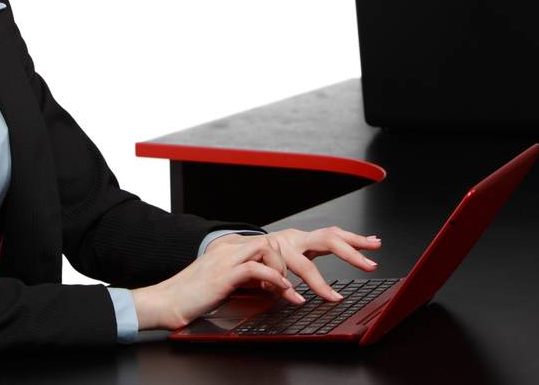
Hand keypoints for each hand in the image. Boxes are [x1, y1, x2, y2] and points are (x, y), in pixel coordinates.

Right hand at [130, 227, 381, 330]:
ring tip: (327, 296)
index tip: (367, 243)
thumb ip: (263, 279)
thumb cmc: (202, 295)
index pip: (304, 237)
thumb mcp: (241, 285)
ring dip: (310, 278)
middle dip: (343, 246)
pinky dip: (279, 284)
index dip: (339, 239)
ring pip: (285, 255)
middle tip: (369, 258)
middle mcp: (250, 244)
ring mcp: (237, 254)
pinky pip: (261, 272)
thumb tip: (284, 284)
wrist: (169, 300)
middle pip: (305, 237)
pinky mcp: (227, 270)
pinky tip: (291, 297)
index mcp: (256, 246)